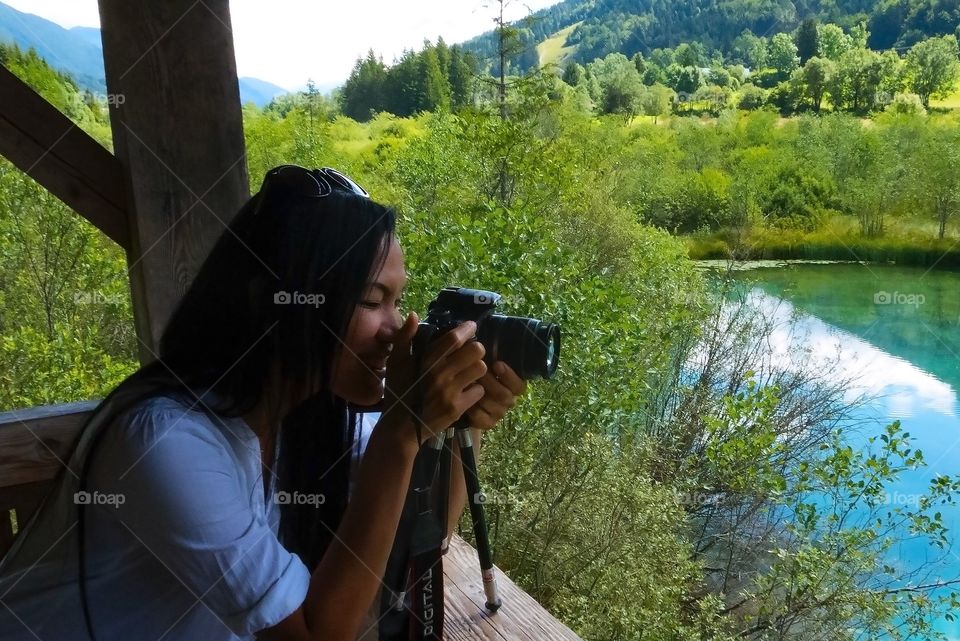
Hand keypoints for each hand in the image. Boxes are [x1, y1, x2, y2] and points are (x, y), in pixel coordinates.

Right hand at [381, 313, 486, 446]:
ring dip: (478, 369)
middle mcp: (440, 374)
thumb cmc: (398, 391)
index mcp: (426, 360)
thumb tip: (414, 315)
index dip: (467, 329)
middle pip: (476, 351)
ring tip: (470, 371)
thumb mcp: (395, 362)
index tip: (472, 327)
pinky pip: (479, 391)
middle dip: (476, 349)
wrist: (400, 427)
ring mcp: (450, 392)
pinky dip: (476, 390)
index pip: (454, 338)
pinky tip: (467, 390)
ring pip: (480, 369)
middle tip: (471, 353)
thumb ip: (404, 338)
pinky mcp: (457, 408)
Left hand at [464, 361, 526, 429]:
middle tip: (477, 374)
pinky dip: (473, 410)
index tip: (496, 364)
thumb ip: (491, 357)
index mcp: (513, 386)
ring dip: (479, 395)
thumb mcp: (485, 363)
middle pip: (505, 396)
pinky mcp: (488, 423)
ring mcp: (499, 413)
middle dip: (489, 383)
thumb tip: (487, 346)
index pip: (519, 385)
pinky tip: (465, 401)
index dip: (509, 376)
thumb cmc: (476, 373)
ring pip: (494, 407)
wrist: (463, 394)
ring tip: (468, 385)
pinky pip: (482, 418)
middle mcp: (509, 400)